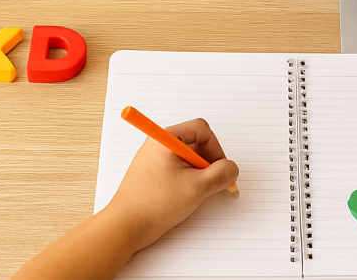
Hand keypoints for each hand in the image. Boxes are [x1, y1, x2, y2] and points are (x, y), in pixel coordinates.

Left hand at [106, 118, 239, 251]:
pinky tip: (187, 196)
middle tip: (213, 182)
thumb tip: (231, 169)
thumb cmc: (152, 204)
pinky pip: (178, 168)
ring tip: (198, 192)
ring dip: (200, 172)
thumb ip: (221, 174)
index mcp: (166, 138)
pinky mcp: (153, 172)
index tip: (221, 169)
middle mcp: (159, 143)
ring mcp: (154, 158)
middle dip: (209, 162)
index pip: (202, 129)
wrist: (125, 227)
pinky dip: (188, 179)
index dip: (216, 149)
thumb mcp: (197, 187)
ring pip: (188, 157)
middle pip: (196, 142)